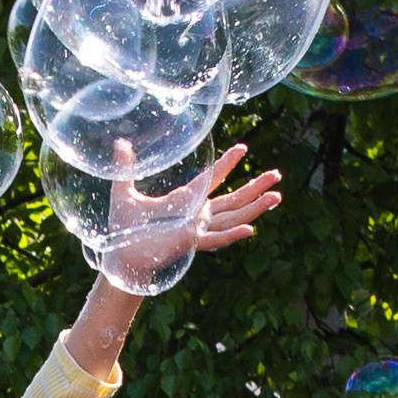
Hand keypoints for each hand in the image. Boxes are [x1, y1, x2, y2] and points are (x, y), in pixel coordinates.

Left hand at [98, 143, 283, 285]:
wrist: (120, 256)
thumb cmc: (124, 230)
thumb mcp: (125, 192)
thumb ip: (126, 167)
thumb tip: (121, 142)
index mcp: (186, 200)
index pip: (213, 178)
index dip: (228, 163)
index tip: (243, 148)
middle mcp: (197, 215)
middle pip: (234, 199)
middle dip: (256, 187)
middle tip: (276, 174)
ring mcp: (197, 229)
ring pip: (233, 217)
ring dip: (255, 207)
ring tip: (277, 196)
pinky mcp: (191, 242)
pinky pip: (216, 240)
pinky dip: (233, 235)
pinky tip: (251, 229)